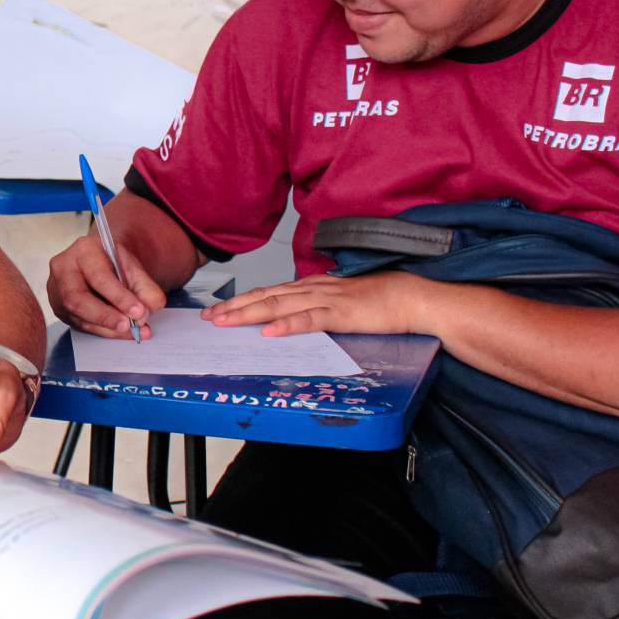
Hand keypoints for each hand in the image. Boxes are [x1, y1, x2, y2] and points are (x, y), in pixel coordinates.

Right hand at [46, 233, 166, 338]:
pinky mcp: (60, 309)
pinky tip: (121, 333)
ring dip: (108, 328)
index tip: (139, 311)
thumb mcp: (132, 266)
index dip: (119, 296)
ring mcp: (57, 292)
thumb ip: (145, 285)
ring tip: (133, 332)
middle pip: (77, 299)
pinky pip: (81, 325)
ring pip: (79, 317)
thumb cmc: (113, 263)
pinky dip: (104, 331)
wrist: (99, 264)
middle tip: (129, 326)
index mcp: (83, 250)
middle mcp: (63, 270)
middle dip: (106, 316)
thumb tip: (151, 307)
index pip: (98, 276)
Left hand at [205, 272, 434, 336]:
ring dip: (249, 314)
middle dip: (235, 307)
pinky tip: (269, 331)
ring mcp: (325, 300)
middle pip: (266, 296)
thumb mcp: (338, 303)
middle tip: (209, 317)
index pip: (269, 292)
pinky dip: (287, 325)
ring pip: (279, 305)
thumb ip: (314, 308)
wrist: (409, 297)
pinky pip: (309, 320)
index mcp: (311, 287)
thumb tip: (291, 319)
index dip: (241, 300)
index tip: (218, 309)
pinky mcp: (341, 314)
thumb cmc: (377, 302)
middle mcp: (313, 289)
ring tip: (226, 322)